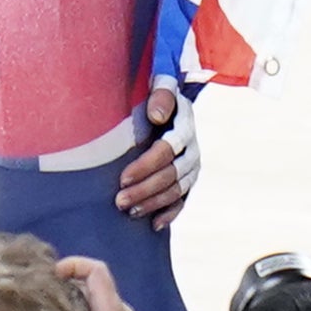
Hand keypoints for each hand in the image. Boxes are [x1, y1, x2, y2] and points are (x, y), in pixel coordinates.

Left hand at [116, 81, 198, 229]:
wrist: (167, 102)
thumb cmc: (156, 94)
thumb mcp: (159, 86)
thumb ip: (160, 94)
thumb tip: (157, 115)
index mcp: (184, 125)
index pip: (167, 150)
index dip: (146, 165)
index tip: (122, 178)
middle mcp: (192, 148)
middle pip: (171, 175)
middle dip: (145, 190)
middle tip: (118, 201)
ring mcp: (192, 165)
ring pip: (177, 190)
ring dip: (153, 203)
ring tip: (129, 211)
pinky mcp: (188, 178)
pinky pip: (183, 199)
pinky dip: (170, 213)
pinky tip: (154, 224)